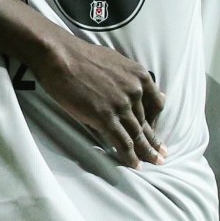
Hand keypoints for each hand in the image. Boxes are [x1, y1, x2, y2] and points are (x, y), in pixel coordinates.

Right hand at [32, 34, 166, 168]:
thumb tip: (138, 89)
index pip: (156, 104)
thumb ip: (128, 77)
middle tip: (161, 154)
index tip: (154, 131)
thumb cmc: (80, 56)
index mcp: (139, 76)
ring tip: (152, 162)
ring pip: (137, 134)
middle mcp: (135, 91)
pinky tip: (135, 164)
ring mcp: (121, 105)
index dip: (156, 121)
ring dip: (145, 151)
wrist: (59, 55)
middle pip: (146, 122)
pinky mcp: (105, 117)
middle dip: (153, 140)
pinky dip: (130, 156)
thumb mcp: (114, 60)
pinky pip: (123, 141)